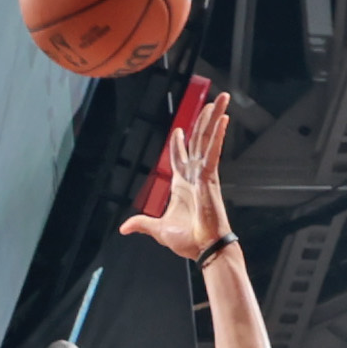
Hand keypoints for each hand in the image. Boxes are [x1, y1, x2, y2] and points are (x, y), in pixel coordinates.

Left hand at [122, 89, 234, 259]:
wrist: (203, 249)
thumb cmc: (188, 241)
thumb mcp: (158, 230)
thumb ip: (142, 224)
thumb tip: (124, 228)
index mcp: (182, 185)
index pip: (180, 157)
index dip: (179, 143)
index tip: (179, 130)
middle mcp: (194, 176)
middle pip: (198, 141)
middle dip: (203, 120)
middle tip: (209, 102)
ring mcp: (204, 174)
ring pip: (207, 139)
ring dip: (213, 118)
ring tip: (221, 98)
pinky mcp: (211, 178)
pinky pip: (214, 152)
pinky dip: (217, 135)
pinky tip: (222, 119)